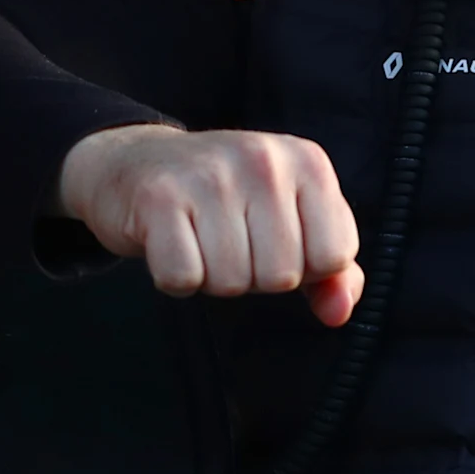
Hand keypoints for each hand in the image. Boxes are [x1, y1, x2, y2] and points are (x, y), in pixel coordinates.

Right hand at [58, 123, 363, 326]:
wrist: (136, 163)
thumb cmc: (227, 200)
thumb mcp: (292, 219)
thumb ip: (331, 270)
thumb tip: (338, 312)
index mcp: (309, 163)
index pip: (335, 256)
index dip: (305, 268)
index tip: (276, 243)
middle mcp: (265, 161)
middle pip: (282, 276)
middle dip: (256, 275)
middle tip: (231, 241)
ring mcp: (211, 176)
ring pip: (233, 282)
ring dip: (215, 277)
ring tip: (201, 240)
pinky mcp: (160, 197)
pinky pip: (183, 277)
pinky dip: (176, 278)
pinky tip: (173, 244)